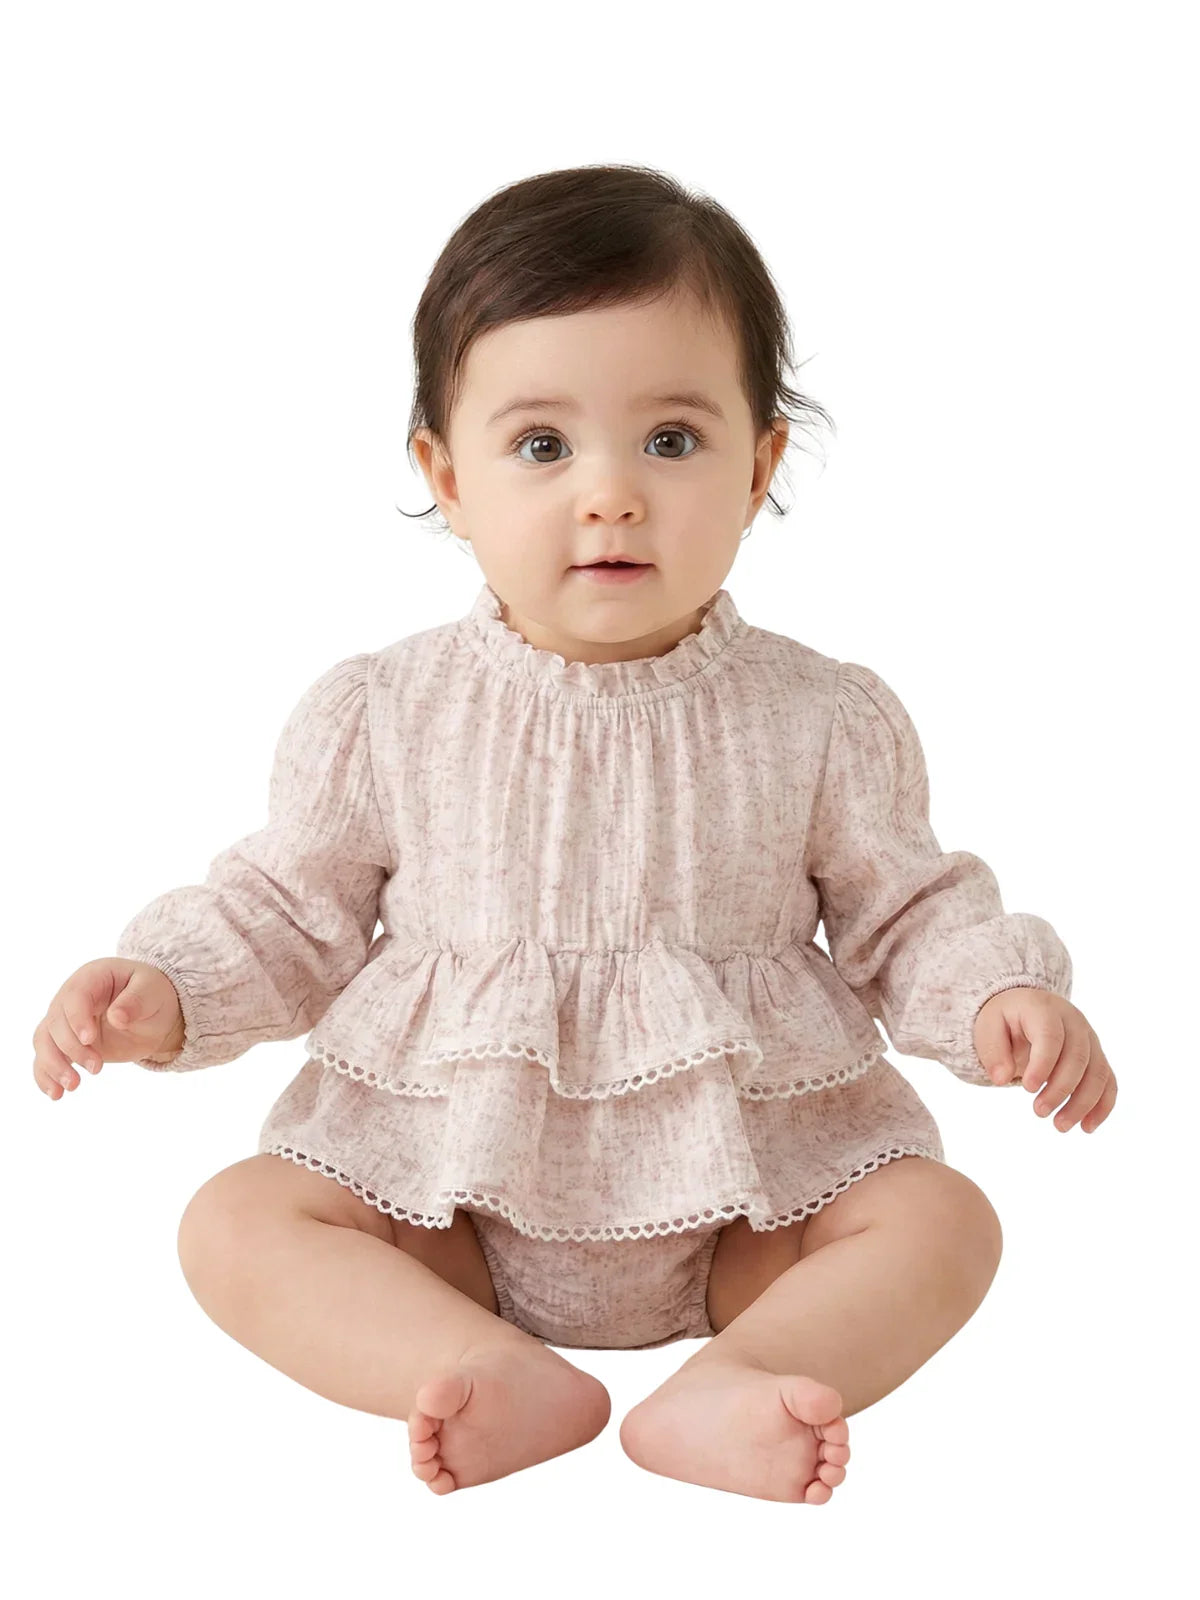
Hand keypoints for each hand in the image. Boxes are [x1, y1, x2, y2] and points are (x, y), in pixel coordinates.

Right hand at [33, 957, 185, 1099]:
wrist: (153, 1014)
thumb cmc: (152, 994)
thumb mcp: (152, 991)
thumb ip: (136, 1001)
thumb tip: (117, 1017)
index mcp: (92, 978)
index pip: (74, 996)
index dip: (77, 1019)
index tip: (89, 1040)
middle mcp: (71, 998)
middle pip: (56, 1023)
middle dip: (72, 1048)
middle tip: (97, 1069)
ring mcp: (65, 1022)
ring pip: (44, 1041)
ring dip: (53, 1065)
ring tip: (73, 1086)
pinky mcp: (66, 1044)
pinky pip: (45, 1058)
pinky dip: (46, 1076)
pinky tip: (56, 1094)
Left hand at [973, 987, 1116, 1133]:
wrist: (1026, 1008)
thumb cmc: (1006, 1020)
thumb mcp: (988, 1027)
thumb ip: (993, 1051)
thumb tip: (1001, 1078)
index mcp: (1045, 1010)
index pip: (1050, 1036)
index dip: (1043, 1064)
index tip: (1028, 1089)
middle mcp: (1074, 1022)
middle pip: (1078, 1058)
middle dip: (1061, 1089)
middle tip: (1039, 1112)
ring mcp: (1090, 1040)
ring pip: (1098, 1073)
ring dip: (1083, 1103)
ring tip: (1060, 1126)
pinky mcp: (1097, 1057)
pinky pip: (1108, 1082)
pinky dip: (1102, 1106)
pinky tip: (1087, 1127)